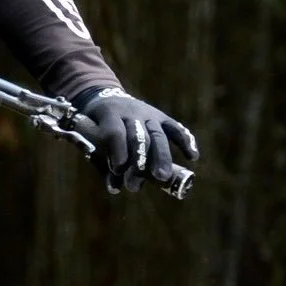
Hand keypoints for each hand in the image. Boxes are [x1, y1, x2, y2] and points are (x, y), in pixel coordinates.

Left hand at [72, 87, 198, 196]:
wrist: (106, 96)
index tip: (118, 169)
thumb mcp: (92, 136)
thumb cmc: (97, 125)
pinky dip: (186, 141)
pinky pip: (176, 128)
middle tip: (141, 179)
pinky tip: (193, 157)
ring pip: (157, 134)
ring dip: (161, 156)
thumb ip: (103, 162)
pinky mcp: (162, 116)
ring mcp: (148, 113)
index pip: (115, 132)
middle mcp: (131, 112)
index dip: (117, 150)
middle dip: (141, 158)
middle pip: (139, 135)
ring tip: (163, 177)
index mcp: (110, 114)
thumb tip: (115, 189)